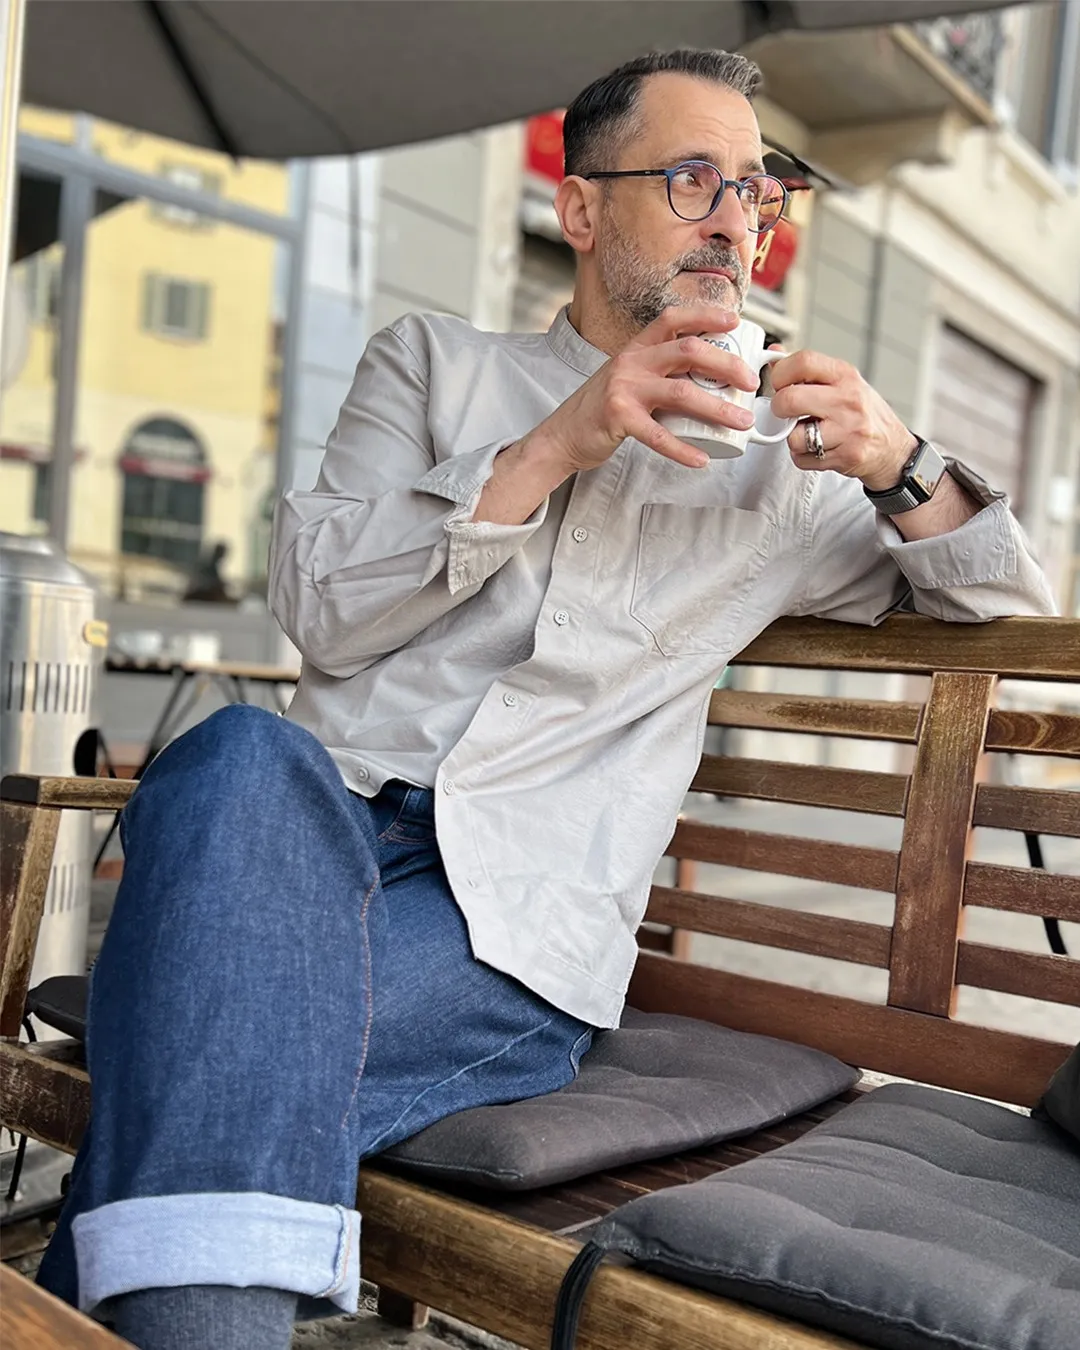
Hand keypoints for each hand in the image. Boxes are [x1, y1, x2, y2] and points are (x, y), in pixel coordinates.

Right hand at [522, 305, 761, 473]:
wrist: (563, 435)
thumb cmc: (603, 409)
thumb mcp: (629, 379)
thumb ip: (660, 374)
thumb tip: (706, 379)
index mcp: (637, 348)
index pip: (673, 319)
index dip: (705, 315)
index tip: (734, 321)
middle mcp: (631, 362)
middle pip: (689, 351)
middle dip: (726, 365)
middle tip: (750, 383)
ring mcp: (624, 389)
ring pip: (682, 392)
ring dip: (718, 409)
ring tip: (741, 423)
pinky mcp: (618, 418)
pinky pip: (658, 435)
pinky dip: (683, 449)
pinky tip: (701, 459)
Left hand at [768, 349, 917, 490]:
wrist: (892, 447)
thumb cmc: (863, 412)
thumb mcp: (841, 382)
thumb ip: (807, 371)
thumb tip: (774, 355)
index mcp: (845, 375)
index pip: (803, 361)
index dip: (780, 373)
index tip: (779, 384)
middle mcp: (848, 400)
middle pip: (790, 399)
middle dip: (779, 408)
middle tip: (786, 412)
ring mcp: (848, 430)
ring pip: (794, 436)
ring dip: (793, 438)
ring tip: (808, 433)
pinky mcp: (845, 456)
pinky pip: (802, 459)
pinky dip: (803, 456)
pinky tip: (818, 448)